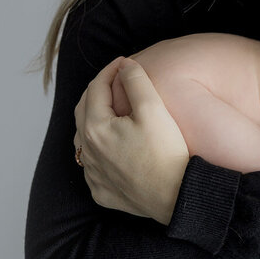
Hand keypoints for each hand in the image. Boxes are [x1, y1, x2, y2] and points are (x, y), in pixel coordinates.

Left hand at [73, 57, 189, 223]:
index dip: (110, 70)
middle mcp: (87, 151)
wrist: (175, 196)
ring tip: (112, 110)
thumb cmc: (166, 152)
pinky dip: (99, 148)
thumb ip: (136, 81)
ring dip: (94, 119)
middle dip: (98, 91)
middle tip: (116, 80)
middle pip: (84, 110)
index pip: (96, 88)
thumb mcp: (154, 109)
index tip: (125, 62)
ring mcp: (92, 174)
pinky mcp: (101, 190)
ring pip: (84, 138)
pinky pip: (93, 164)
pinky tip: (113, 145)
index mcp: (95, 127)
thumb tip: (125, 65)